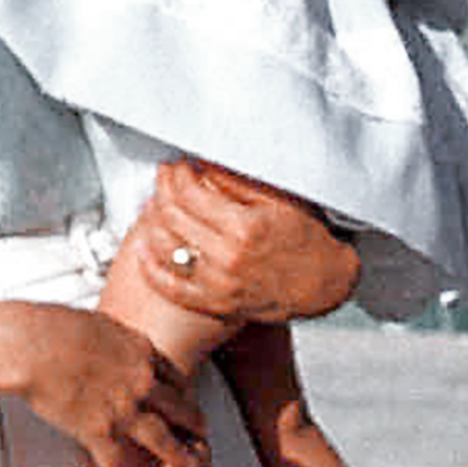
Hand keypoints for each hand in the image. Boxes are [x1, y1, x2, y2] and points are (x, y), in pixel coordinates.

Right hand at [0, 301, 204, 466]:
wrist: (31, 345)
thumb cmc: (53, 326)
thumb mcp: (99, 323)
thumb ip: (114, 338)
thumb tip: (112, 342)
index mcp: (141, 351)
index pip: (174, 376)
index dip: (184, 392)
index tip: (189, 399)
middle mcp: (141, 380)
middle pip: (178, 407)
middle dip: (194, 423)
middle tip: (203, 433)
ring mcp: (123, 407)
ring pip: (162, 437)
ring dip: (178, 455)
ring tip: (190, 465)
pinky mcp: (99, 429)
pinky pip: (118, 460)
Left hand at [137, 162, 360, 322]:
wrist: (324, 283)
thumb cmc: (307, 236)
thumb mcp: (281, 199)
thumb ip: (239, 181)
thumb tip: (203, 163)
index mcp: (243, 227)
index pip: (188, 193)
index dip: (176, 174)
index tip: (177, 165)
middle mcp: (227, 257)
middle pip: (171, 216)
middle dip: (161, 190)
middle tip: (164, 179)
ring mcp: (219, 284)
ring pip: (163, 248)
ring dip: (151, 221)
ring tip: (155, 205)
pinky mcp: (216, 303)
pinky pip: (170, 286)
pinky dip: (150, 266)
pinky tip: (143, 248)